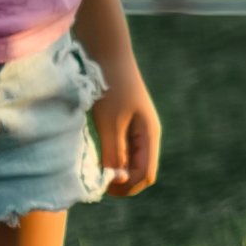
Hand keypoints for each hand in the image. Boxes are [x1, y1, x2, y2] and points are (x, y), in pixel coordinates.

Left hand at [87, 57, 161, 201]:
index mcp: (150, 136)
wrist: (109, 58)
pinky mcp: (127, 124)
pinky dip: (114, 159)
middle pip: (141, 171)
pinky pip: (124, 151)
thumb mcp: (110, 123)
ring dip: (118, 172)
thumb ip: (114, 152)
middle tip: (97, 185)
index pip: (146, 174)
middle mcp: (148, 136)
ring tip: (96, 173)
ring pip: (132, 162)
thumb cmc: (110, 89)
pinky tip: (98, 158)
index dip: (128, 187)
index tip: (103, 188)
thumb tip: (117, 180)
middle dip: (124, 183)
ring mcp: (138, 130)